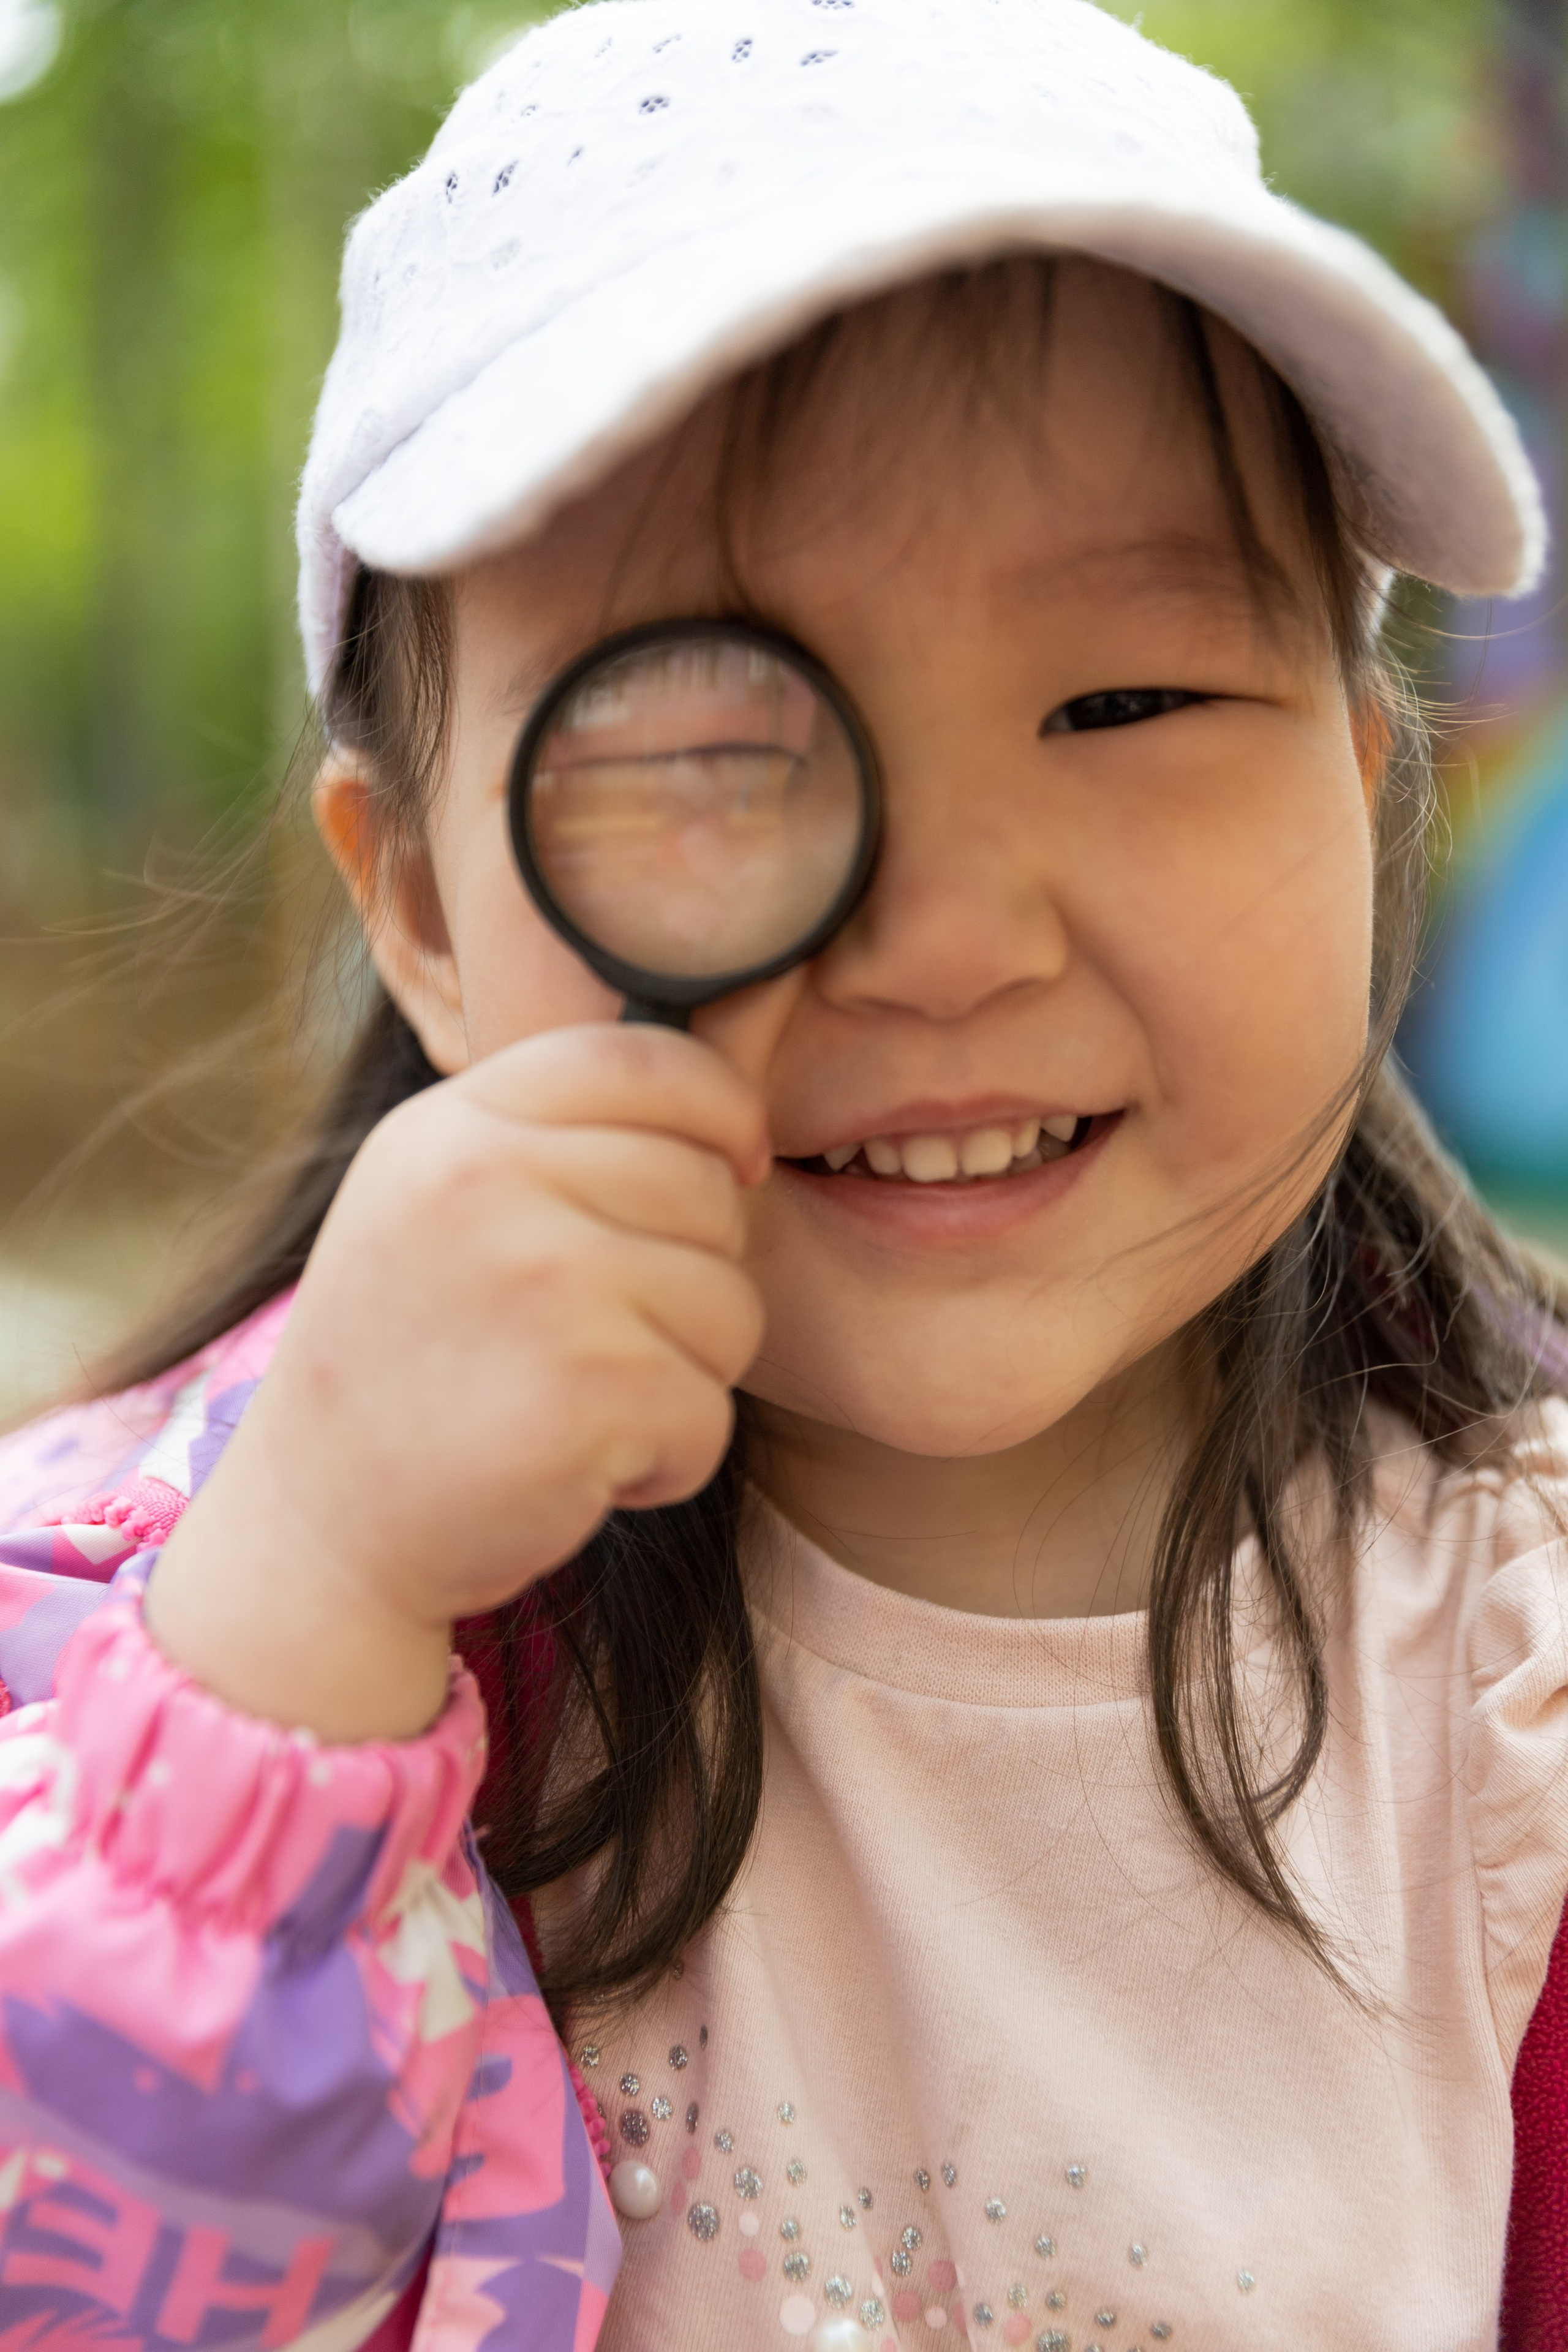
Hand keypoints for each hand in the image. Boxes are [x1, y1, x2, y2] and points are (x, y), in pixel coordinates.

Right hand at [145, 1024, 767, 1739]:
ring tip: (577, 1403)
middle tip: (604, 1340)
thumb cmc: (412, 1365)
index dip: (722, 1106)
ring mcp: (540, 1284)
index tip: (740, 1163)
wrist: (320, 1532)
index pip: (644, 1059)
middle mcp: (487, 1184)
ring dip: (685, 1376)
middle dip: (696, 1274)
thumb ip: (553, 1141)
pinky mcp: (587, 1393)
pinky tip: (580, 1468)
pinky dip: (670, 1461)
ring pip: (731, 1306)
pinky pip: (711, 1412)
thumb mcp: (438, 1205)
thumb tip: (734, 1109)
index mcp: (452, 1127)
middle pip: (709, 1190)